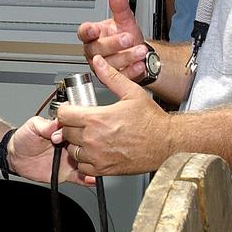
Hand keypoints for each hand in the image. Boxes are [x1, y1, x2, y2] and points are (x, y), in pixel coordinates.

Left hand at [7, 116, 93, 185]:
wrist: (16, 157)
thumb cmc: (24, 139)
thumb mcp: (33, 126)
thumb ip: (46, 124)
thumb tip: (58, 120)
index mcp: (64, 132)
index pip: (80, 130)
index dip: (85, 132)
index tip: (89, 133)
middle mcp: (69, 146)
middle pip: (87, 147)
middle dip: (93, 148)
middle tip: (95, 150)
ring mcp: (69, 160)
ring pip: (87, 163)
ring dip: (94, 164)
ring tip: (99, 165)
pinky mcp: (67, 173)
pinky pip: (80, 178)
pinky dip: (87, 179)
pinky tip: (92, 179)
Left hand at [53, 55, 172, 175]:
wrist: (167, 143)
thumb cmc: (152, 121)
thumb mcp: (131, 92)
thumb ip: (111, 76)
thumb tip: (98, 62)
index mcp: (97, 119)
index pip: (63, 115)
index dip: (65, 110)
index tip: (71, 109)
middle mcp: (94, 139)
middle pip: (65, 132)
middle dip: (71, 126)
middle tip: (82, 122)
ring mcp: (97, 156)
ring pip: (71, 150)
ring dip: (76, 143)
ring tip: (88, 136)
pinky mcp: (104, 169)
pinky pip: (82, 166)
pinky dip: (84, 159)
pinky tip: (93, 151)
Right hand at [77, 0, 152, 84]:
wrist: (140, 54)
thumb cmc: (127, 36)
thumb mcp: (125, 19)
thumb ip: (119, 6)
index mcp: (93, 35)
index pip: (84, 32)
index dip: (88, 31)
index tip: (95, 29)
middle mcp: (95, 51)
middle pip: (96, 49)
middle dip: (112, 44)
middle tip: (127, 38)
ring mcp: (102, 66)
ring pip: (109, 64)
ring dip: (126, 57)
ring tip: (140, 51)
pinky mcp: (113, 78)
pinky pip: (119, 76)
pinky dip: (131, 70)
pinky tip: (140, 64)